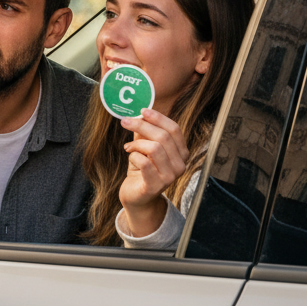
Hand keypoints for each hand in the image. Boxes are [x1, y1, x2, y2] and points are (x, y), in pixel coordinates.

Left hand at [118, 107, 188, 237]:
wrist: (136, 195)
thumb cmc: (142, 168)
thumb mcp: (144, 145)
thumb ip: (145, 131)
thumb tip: (140, 113)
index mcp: (181, 153)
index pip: (174, 129)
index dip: (158, 118)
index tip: (142, 110)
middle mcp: (179, 165)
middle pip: (163, 137)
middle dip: (141, 125)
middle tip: (125, 121)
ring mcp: (169, 177)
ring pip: (154, 148)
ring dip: (136, 143)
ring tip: (129, 147)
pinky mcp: (155, 186)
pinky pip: (144, 162)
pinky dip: (133, 156)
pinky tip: (130, 157)